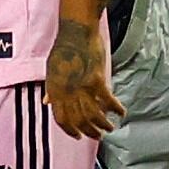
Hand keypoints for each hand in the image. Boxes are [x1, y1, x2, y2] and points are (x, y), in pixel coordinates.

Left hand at [45, 19, 123, 138]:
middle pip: (79, 120)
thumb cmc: (63, 49)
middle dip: (89, 131)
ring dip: (103, 124)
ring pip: (93, 114)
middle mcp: (67, 92)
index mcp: (54, 90)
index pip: (60, 118)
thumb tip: (46, 102)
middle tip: (98, 136)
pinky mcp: (96, 80)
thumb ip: (50, 88)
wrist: (76, 32)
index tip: (77, 136)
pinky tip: (121, 113)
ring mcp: (81, 87)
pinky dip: (116, 109)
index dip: (69, 130)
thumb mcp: (51, 70)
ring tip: (110, 128)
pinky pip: (108, 101)